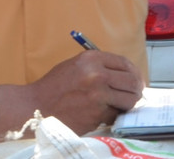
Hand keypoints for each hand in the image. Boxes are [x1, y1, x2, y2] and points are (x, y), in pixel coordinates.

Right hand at [26, 51, 143, 134]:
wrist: (36, 106)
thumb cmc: (55, 86)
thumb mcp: (76, 65)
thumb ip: (99, 66)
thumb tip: (125, 75)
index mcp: (91, 58)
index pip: (125, 63)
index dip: (134, 73)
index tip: (136, 80)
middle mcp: (97, 74)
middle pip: (132, 82)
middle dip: (136, 89)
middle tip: (135, 94)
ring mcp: (98, 95)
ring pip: (129, 100)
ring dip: (128, 104)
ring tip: (122, 105)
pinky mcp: (97, 114)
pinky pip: (116, 114)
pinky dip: (114, 115)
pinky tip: (107, 113)